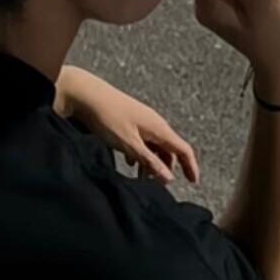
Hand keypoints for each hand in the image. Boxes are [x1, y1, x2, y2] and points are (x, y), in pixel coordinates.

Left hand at [55, 66, 198, 184]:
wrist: (86, 94)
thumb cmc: (107, 118)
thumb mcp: (129, 144)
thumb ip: (149, 162)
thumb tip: (169, 178)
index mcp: (159, 128)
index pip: (183, 149)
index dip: (190, 166)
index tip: (193, 182)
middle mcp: (154, 123)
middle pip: (168, 149)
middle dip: (166, 168)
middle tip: (157, 186)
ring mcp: (142, 120)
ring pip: (154, 146)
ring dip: (151, 162)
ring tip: (140, 178)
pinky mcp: (129, 120)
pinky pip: (142, 140)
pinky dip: (140, 154)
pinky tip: (129, 162)